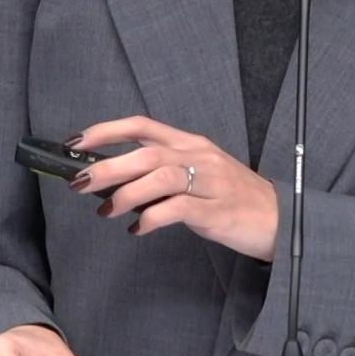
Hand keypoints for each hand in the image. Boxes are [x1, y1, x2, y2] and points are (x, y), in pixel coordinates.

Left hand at [66, 116, 278, 260]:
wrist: (278, 216)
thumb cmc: (231, 196)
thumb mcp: (198, 174)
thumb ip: (162, 173)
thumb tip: (114, 182)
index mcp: (191, 143)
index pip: (143, 127)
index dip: (108, 131)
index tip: (76, 142)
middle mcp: (199, 156)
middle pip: (147, 152)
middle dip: (108, 165)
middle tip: (79, 182)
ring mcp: (209, 182)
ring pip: (161, 176)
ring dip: (127, 193)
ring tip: (107, 210)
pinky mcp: (217, 210)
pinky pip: (178, 209)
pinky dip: (152, 217)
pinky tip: (138, 228)